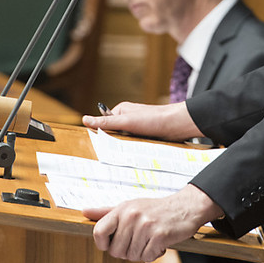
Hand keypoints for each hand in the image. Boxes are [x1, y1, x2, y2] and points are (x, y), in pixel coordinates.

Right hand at [82, 101, 200, 141]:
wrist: (178, 125)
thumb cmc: (154, 119)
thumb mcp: (126, 121)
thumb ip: (106, 122)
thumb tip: (85, 119)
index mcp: (121, 110)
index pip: (104, 124)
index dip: (102, 135)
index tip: (98, 145)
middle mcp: (129, 117)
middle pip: (115, 134)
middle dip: (115, 142)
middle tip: (117, 149)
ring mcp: (138, 127)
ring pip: (125, 141)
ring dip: (127, 147)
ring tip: (130, 150)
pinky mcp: (146, 135)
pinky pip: (136, 144)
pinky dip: (136, 149)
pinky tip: (138, 152)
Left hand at [82, 184, 223, 262]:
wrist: (185, 207)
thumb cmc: (155, 209)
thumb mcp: (129, 206)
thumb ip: (106, 211)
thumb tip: (85, 211)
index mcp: (122, 209)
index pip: (98, 232)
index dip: (103, 244)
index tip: (112, 244)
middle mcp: (132, 215)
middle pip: (116, 251)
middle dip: (127, 251)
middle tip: (138, 241)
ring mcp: (146, 225)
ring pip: (132, 256)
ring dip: (141, 253)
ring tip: (149, 240)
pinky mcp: (159, 235)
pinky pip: (147, 257)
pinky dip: (153, 254)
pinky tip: (158, 243)